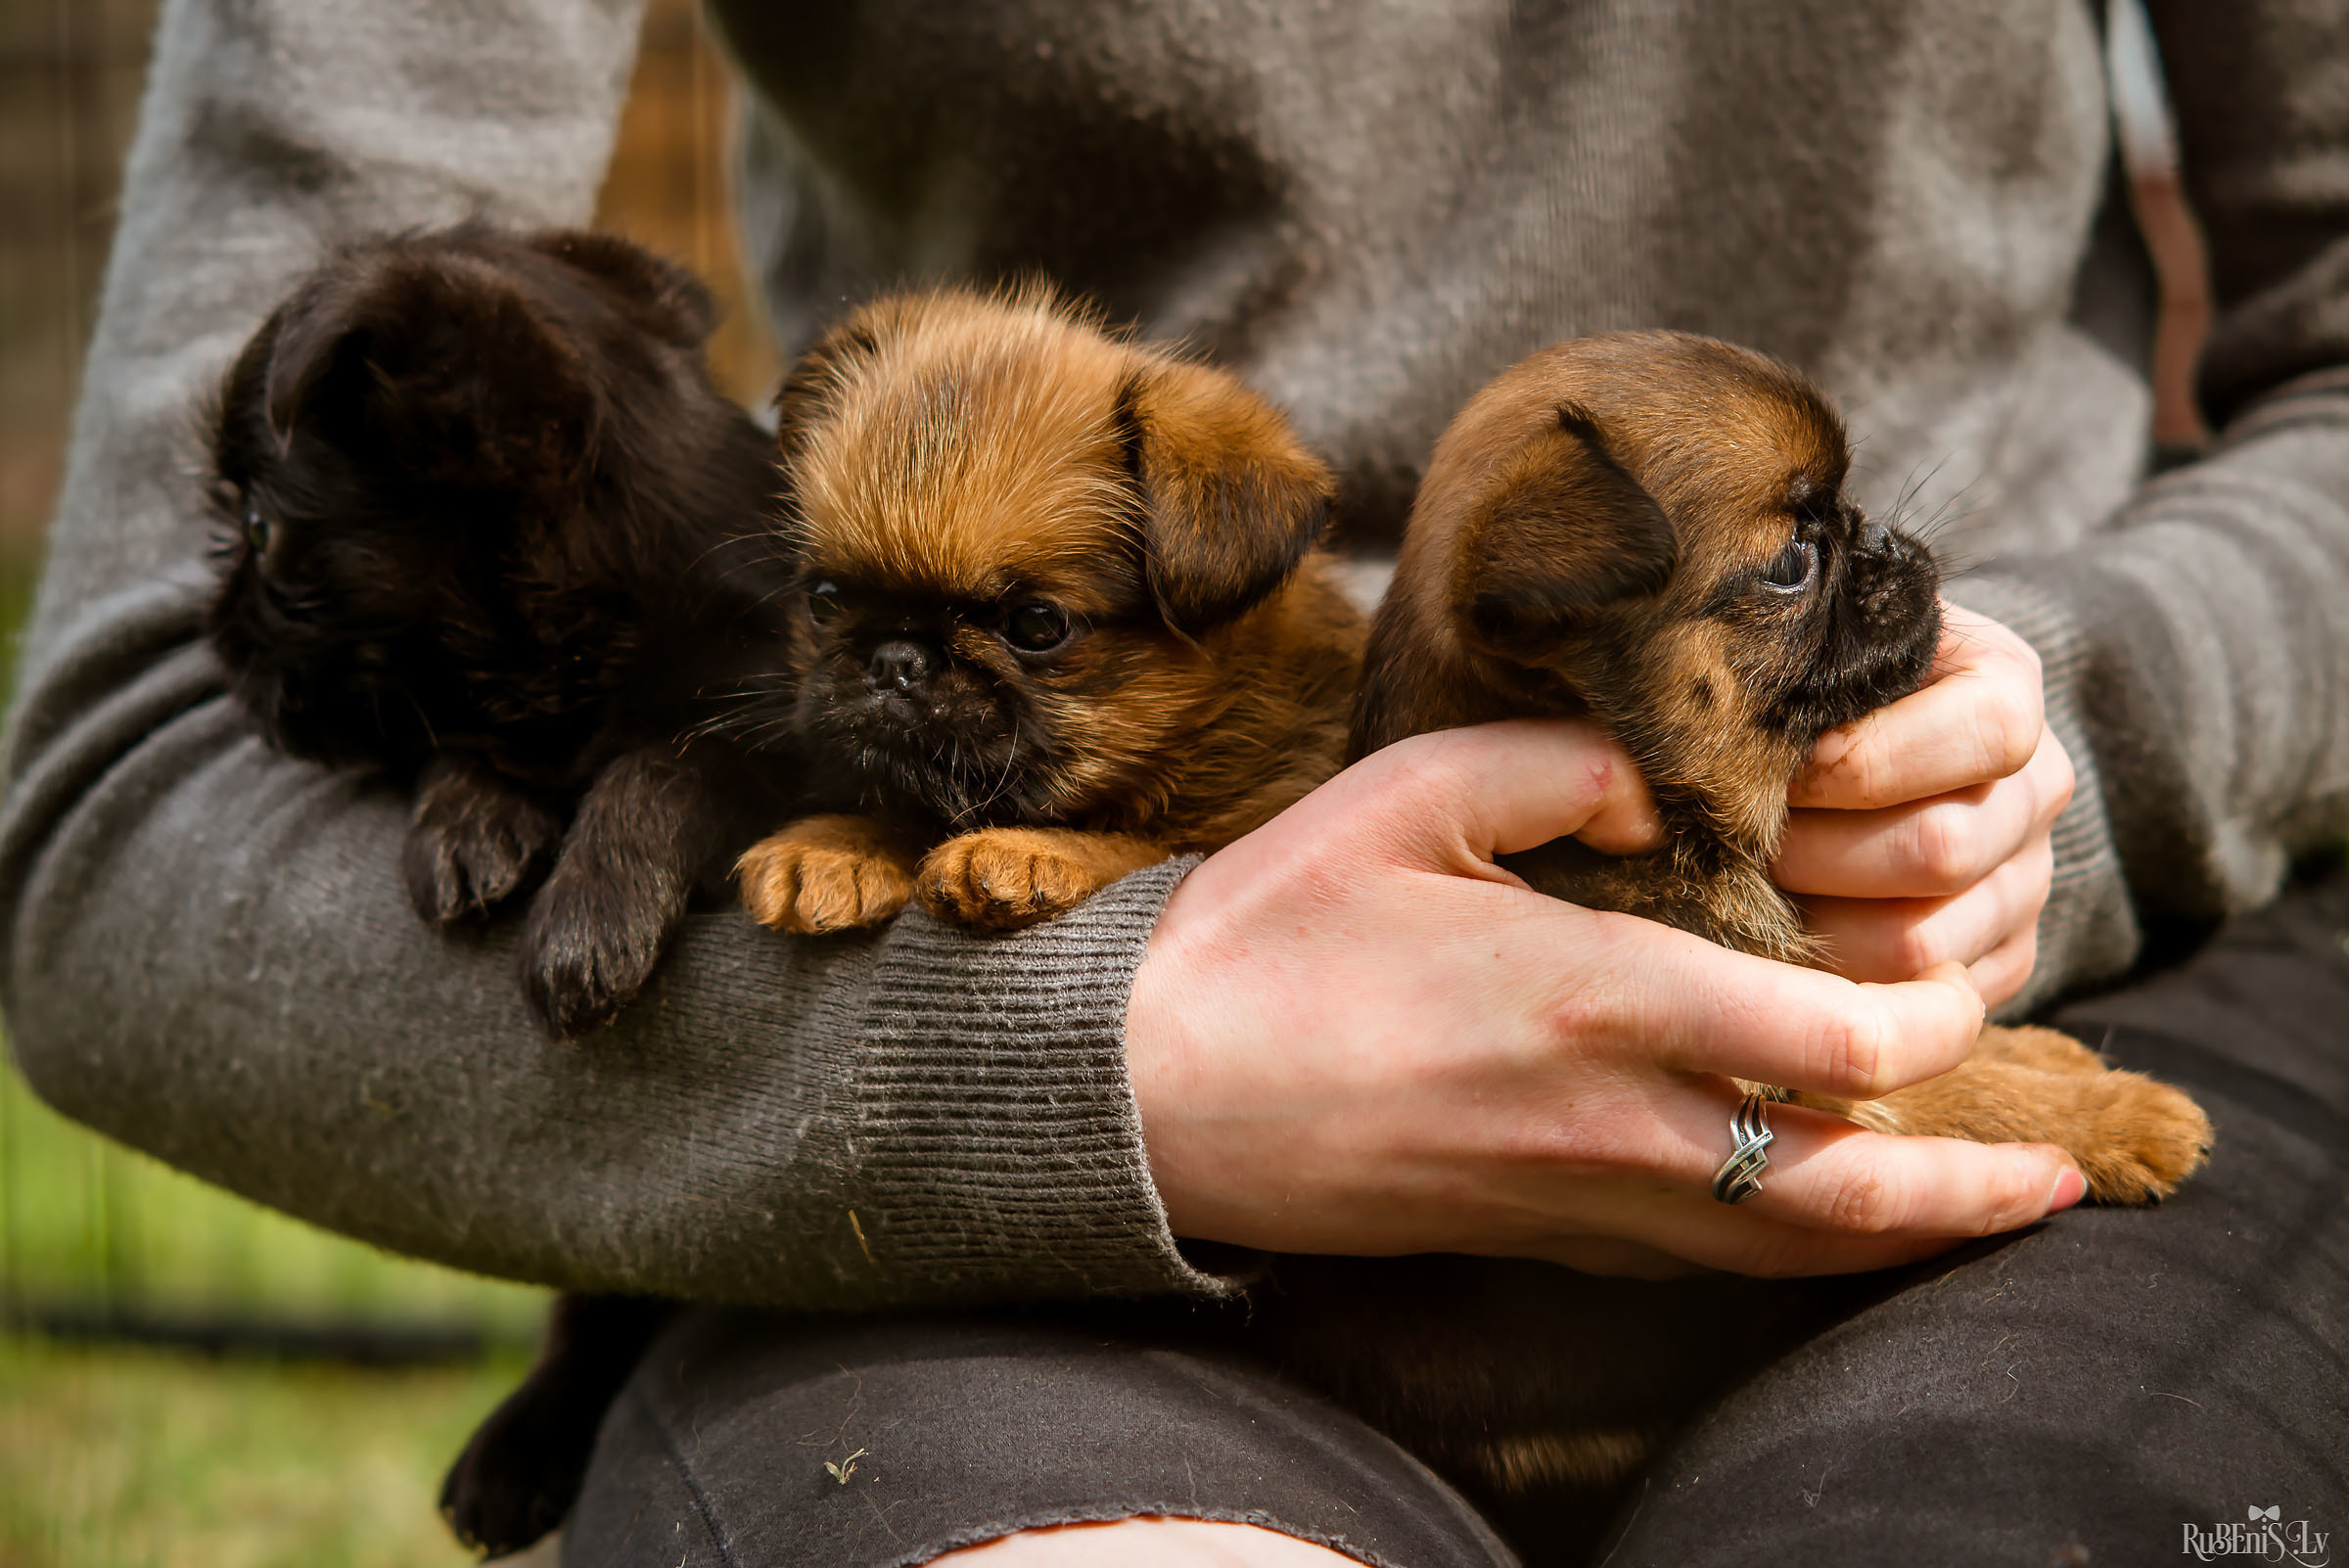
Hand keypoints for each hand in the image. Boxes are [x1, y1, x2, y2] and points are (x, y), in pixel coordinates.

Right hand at [1126, 720, 2085, 1279]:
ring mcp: (1567, 1194)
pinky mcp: (1527, 1233)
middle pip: (1837, 1187)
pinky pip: (1694, 1260)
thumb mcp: (1404, 796)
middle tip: (2056, 1174)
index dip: (1923, 1025)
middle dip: (1964, 1186)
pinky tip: (1819, 1228)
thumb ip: (1564, 768)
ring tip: (1988, 1217)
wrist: (1148, 1088)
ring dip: (1899, 1238)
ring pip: (1777, 1246)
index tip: (1952, 985)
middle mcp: (1604, 1117)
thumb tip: (1675, 784)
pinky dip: (1787, 1252)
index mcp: (1590, 993)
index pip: (1826, 1042)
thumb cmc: (1267, 933)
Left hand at [1774, 603, 2072, 1009]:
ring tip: (1741, 893)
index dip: (1869, 759)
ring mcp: (2025, 883)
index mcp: (2005, 690)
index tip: (1783, 770)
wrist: (1810, 744)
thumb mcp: (1797, 652)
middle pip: (1941, 851)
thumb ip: (1786, 671)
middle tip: (1735, 843)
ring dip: (1810, 924)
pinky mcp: (1999, 960)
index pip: (1989, 730)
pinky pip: (1917, 1000)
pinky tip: (1775, 941)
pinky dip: (1831, 981)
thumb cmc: (1788, 689)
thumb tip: (1734, 718)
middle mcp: (2034, 791)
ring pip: (1919, 942)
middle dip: (1815, 852)